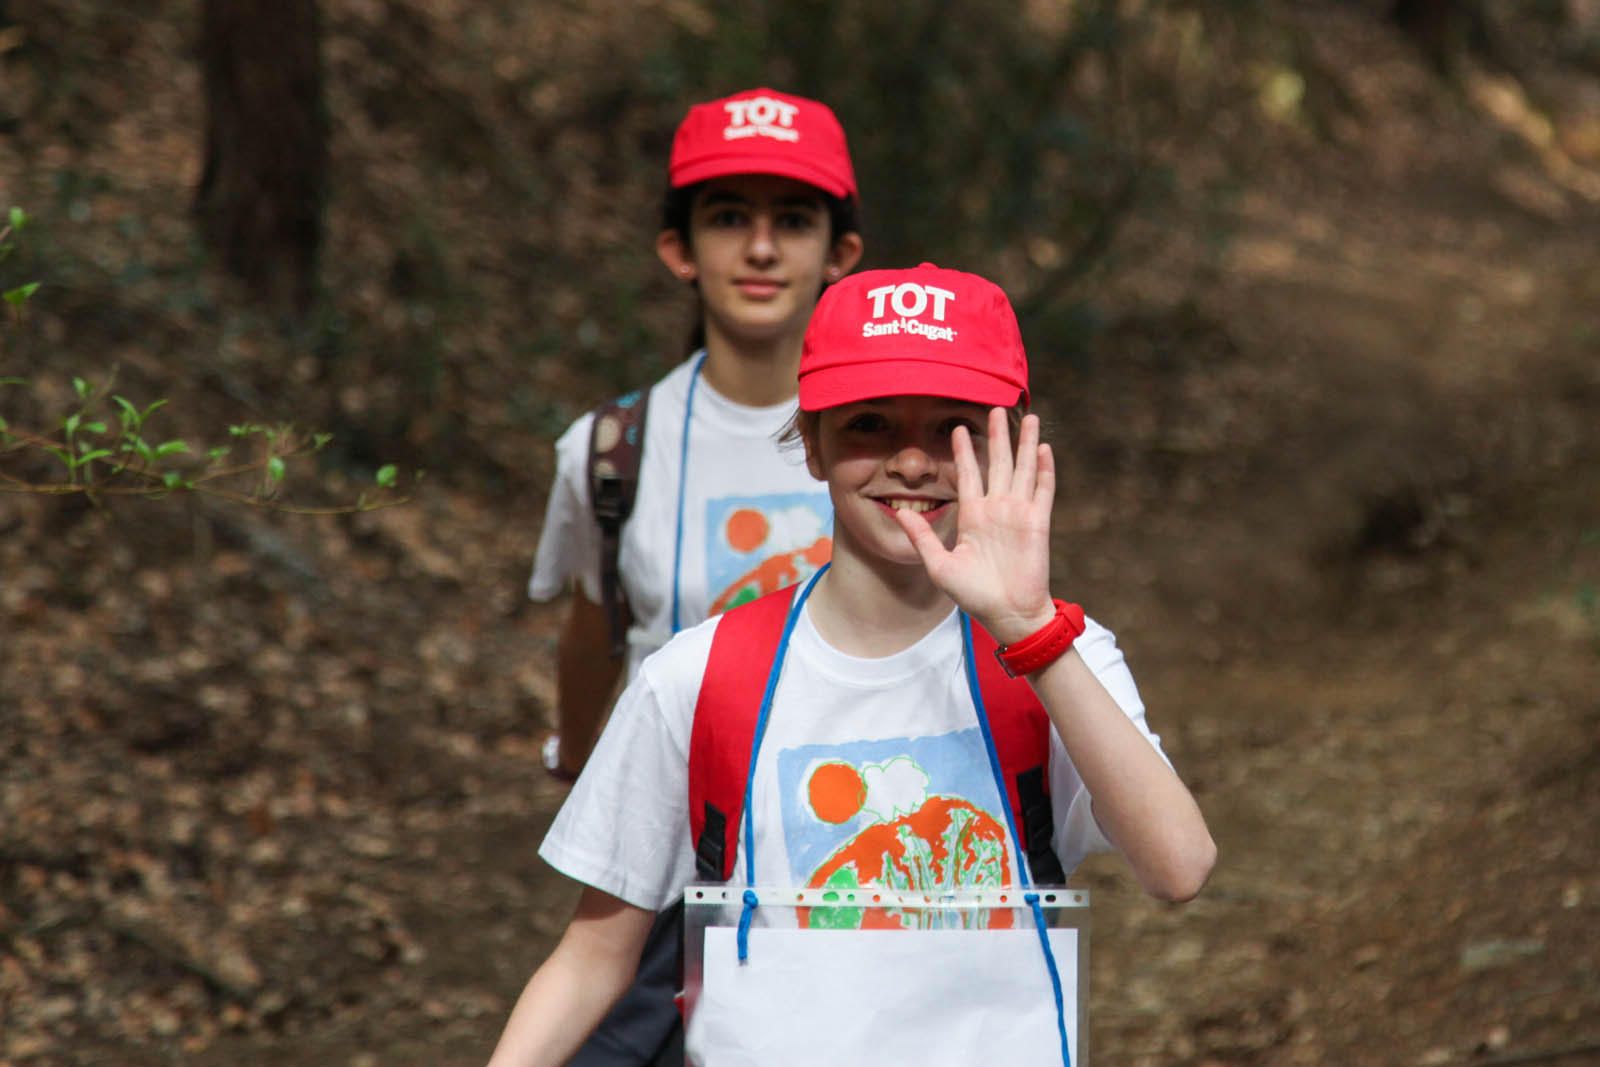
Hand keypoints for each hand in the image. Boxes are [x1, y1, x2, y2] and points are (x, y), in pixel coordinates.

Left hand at [893, 407, 1056, 643]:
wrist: (1007, 614)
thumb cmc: (973, 595)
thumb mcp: (939, 565)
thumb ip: (921, 537)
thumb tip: (898, 512)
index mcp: (973, 516)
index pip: (967, 475)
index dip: (964, 451)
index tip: (959, 428)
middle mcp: (996, 509)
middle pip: (998, 463)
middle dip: (997, 436)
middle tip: (996, 409)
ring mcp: (1018, 513)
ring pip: (1023, 469)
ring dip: (1026, 443)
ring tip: (1029, 417)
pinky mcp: (1037, 522)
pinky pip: (1042, 490)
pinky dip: (1044, 469)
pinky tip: (1044, 448)